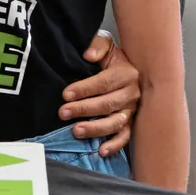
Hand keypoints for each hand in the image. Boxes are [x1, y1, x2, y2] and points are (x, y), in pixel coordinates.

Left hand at [58, 29, 139, 156]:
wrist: (127, 65)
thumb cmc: (111, 56)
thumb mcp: (105, 43)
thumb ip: (97, 45)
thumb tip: (89, 55)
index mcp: (126, 73)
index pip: (103, 83)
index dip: (84, 89)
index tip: (66, 94)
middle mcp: (131, 93)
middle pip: (107, 104)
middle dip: (84, 109)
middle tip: (63, 112)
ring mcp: (132, 109)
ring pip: (115, 122)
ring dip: (96, 128)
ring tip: (76, 131)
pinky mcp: (130, 121)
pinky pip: (125, 136)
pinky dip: (115, 145)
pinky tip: (101, 151)